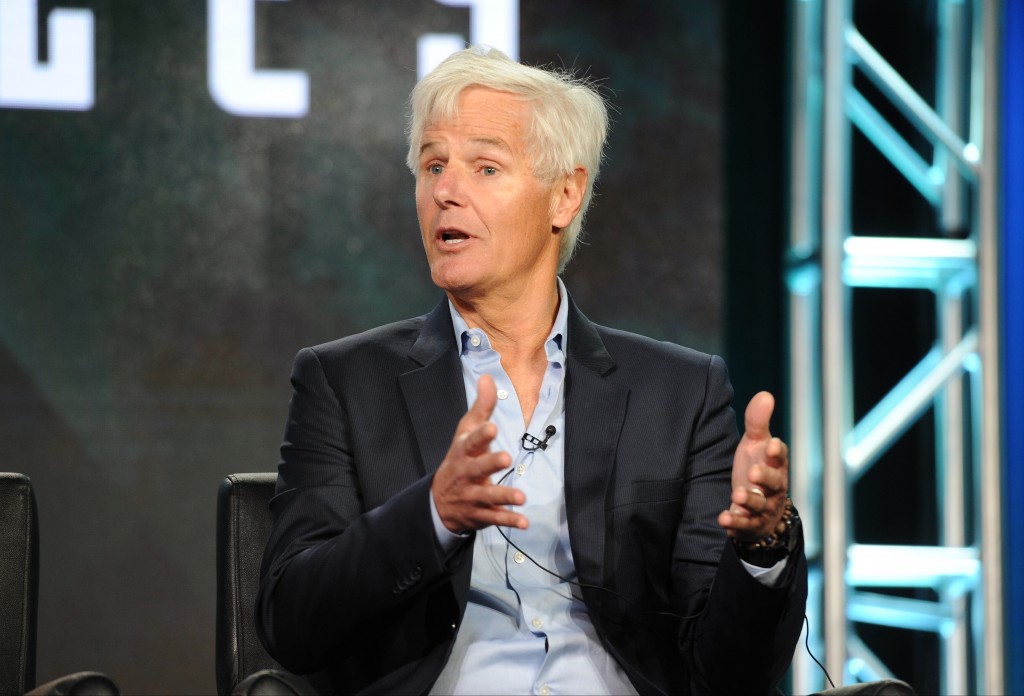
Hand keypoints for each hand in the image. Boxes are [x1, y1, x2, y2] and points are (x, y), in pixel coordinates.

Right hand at [431, 374, 527, 533]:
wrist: (439, 499)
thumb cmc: (460, 458)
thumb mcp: (466, 432)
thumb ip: (482, 407)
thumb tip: (488, 377)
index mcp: (464, 451)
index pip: (471, 441)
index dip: (481, 435)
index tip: (492, 428)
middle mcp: (466, 473)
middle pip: (477, 468)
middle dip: (490, 463)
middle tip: (505, 457)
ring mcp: (472, 495)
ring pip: (488, 496)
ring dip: (504, 496)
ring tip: (521, 497)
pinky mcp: (480, 513)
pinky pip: (495, 518)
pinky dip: (509, 520)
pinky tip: (523, 521)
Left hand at [717, 391, 788, 542]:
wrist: (759, 507)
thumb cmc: (757, 467)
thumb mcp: (755, 444)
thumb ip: (757, 422)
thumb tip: (765, 394)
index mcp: (775, 464)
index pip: (780, 457)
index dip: (776, 452)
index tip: (770, 445)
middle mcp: (773, 486)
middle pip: (774, 483)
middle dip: (765, 478)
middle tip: (753, 473)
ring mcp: (763, 507)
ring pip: (760, 505)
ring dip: (750, 500)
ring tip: (738, 495)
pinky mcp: (750, 523)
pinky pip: (744, 524)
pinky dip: (735, 522)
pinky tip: (724, 518)